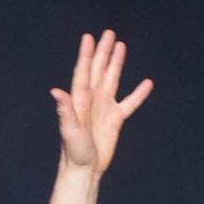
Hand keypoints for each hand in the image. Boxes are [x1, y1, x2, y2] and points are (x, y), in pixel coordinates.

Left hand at [51, 30, 153, 174]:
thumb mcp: (69, 130)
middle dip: (103, 52)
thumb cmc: (74, 152)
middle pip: (99, 70)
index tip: (89, 38)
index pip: (83, 72)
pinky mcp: (115, 119)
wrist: (85, 169)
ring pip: (112, 79)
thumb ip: (65, 110)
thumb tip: (56, 91)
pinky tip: (147, 83)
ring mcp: (105, 108)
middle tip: (109, 34)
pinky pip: (130, 102)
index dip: (86, 55)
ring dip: (116, 63)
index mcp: (80, 100)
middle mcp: (92, 100)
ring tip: (121, 46)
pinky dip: (139, 94)